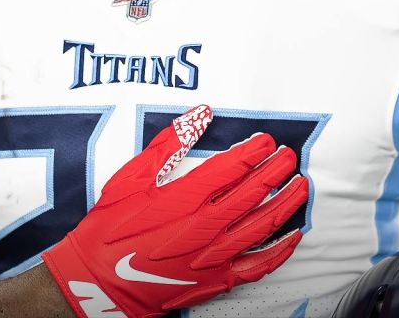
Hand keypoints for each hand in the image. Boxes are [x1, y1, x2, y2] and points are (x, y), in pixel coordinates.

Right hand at [43, 105, 307, 317]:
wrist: (97, 282)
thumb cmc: (110, 229)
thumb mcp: (130, 178)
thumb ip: (168, 144)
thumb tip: (199, 115)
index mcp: (184, 198)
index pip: (233, 167)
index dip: (255, 151)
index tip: (266, 141)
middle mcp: (204, 226)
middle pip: (254, 193)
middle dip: (277, 170)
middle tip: (289, 156)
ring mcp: (213, 256)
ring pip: (262, 225)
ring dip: (285, 203)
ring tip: (300, 185)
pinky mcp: (215, 280)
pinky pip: (258, 265)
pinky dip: (280, 250)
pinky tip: (293, 235)